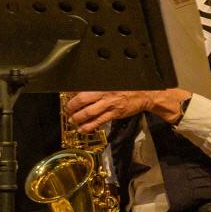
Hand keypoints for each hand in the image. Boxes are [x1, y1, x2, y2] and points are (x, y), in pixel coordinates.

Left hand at [64, 89, 189, 130]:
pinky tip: (83, 129)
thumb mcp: (112, 82)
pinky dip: (89, 126)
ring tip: (72, 121)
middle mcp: (104, 94)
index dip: (71, 93)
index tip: (65, 96)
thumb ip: (99, 86)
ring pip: (89, 113)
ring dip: (78, 118)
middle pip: (82, 100)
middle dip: (71, 107)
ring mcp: (109, 105)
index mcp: (102, 84)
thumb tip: (82, 89)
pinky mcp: (114, 114)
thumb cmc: (128, 87)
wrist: (145, 94)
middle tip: (67, 110)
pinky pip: (99, 121)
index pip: (83, 88)